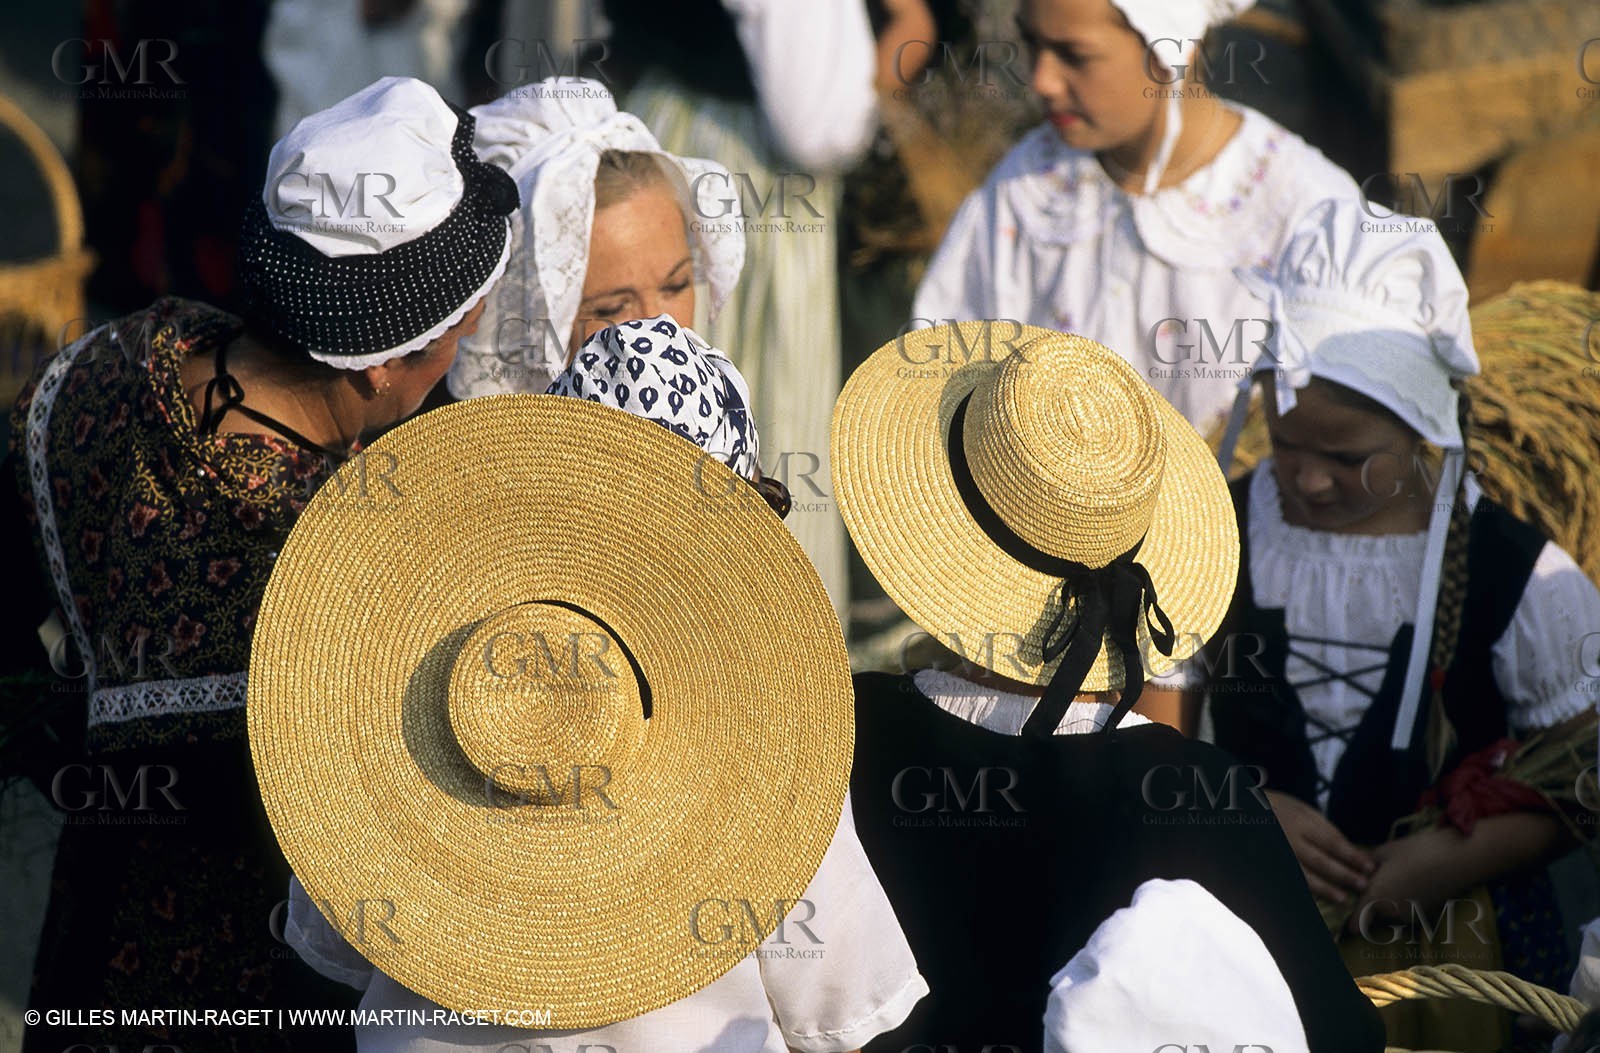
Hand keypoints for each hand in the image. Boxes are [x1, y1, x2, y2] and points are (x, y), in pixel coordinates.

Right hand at [1265, 790, 1375, 903]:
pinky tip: (1312, 900)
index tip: (1370, 867)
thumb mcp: (1298, 808)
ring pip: (1303, 875)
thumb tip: (1347, 848)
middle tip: (1363, 885)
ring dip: (1324, 889)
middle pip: (1321, 860)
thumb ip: (1321, 826)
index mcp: (1300, 820)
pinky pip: (1287, 880)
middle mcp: (1289, 837)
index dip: (1352, 855)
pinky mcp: (1266, 865)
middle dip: (1343, 874)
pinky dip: (1301, 891)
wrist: (1235, 809)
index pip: (1332, 841)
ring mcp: (1276, 853)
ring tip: (1342, 899)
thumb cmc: (1274, 807)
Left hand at [1343, 829, 1466, 935]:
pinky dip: (1408, 902)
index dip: (1350, 921)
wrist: (1459, 858)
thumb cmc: (1417, 850)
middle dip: (1371, 903)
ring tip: (1398, 878)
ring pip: (1392, 913)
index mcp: (1376, 898)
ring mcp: (1412, 916)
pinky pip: (1409, 912)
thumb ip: (1365, 865)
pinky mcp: (1429, 915)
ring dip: (1390, 903)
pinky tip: (1415, 882)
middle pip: (1374, 915)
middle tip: (1375, 881)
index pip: (1356, 923)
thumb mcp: (1384, 851)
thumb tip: (1356, 870)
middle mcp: (1392, 913)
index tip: (1348, 918)